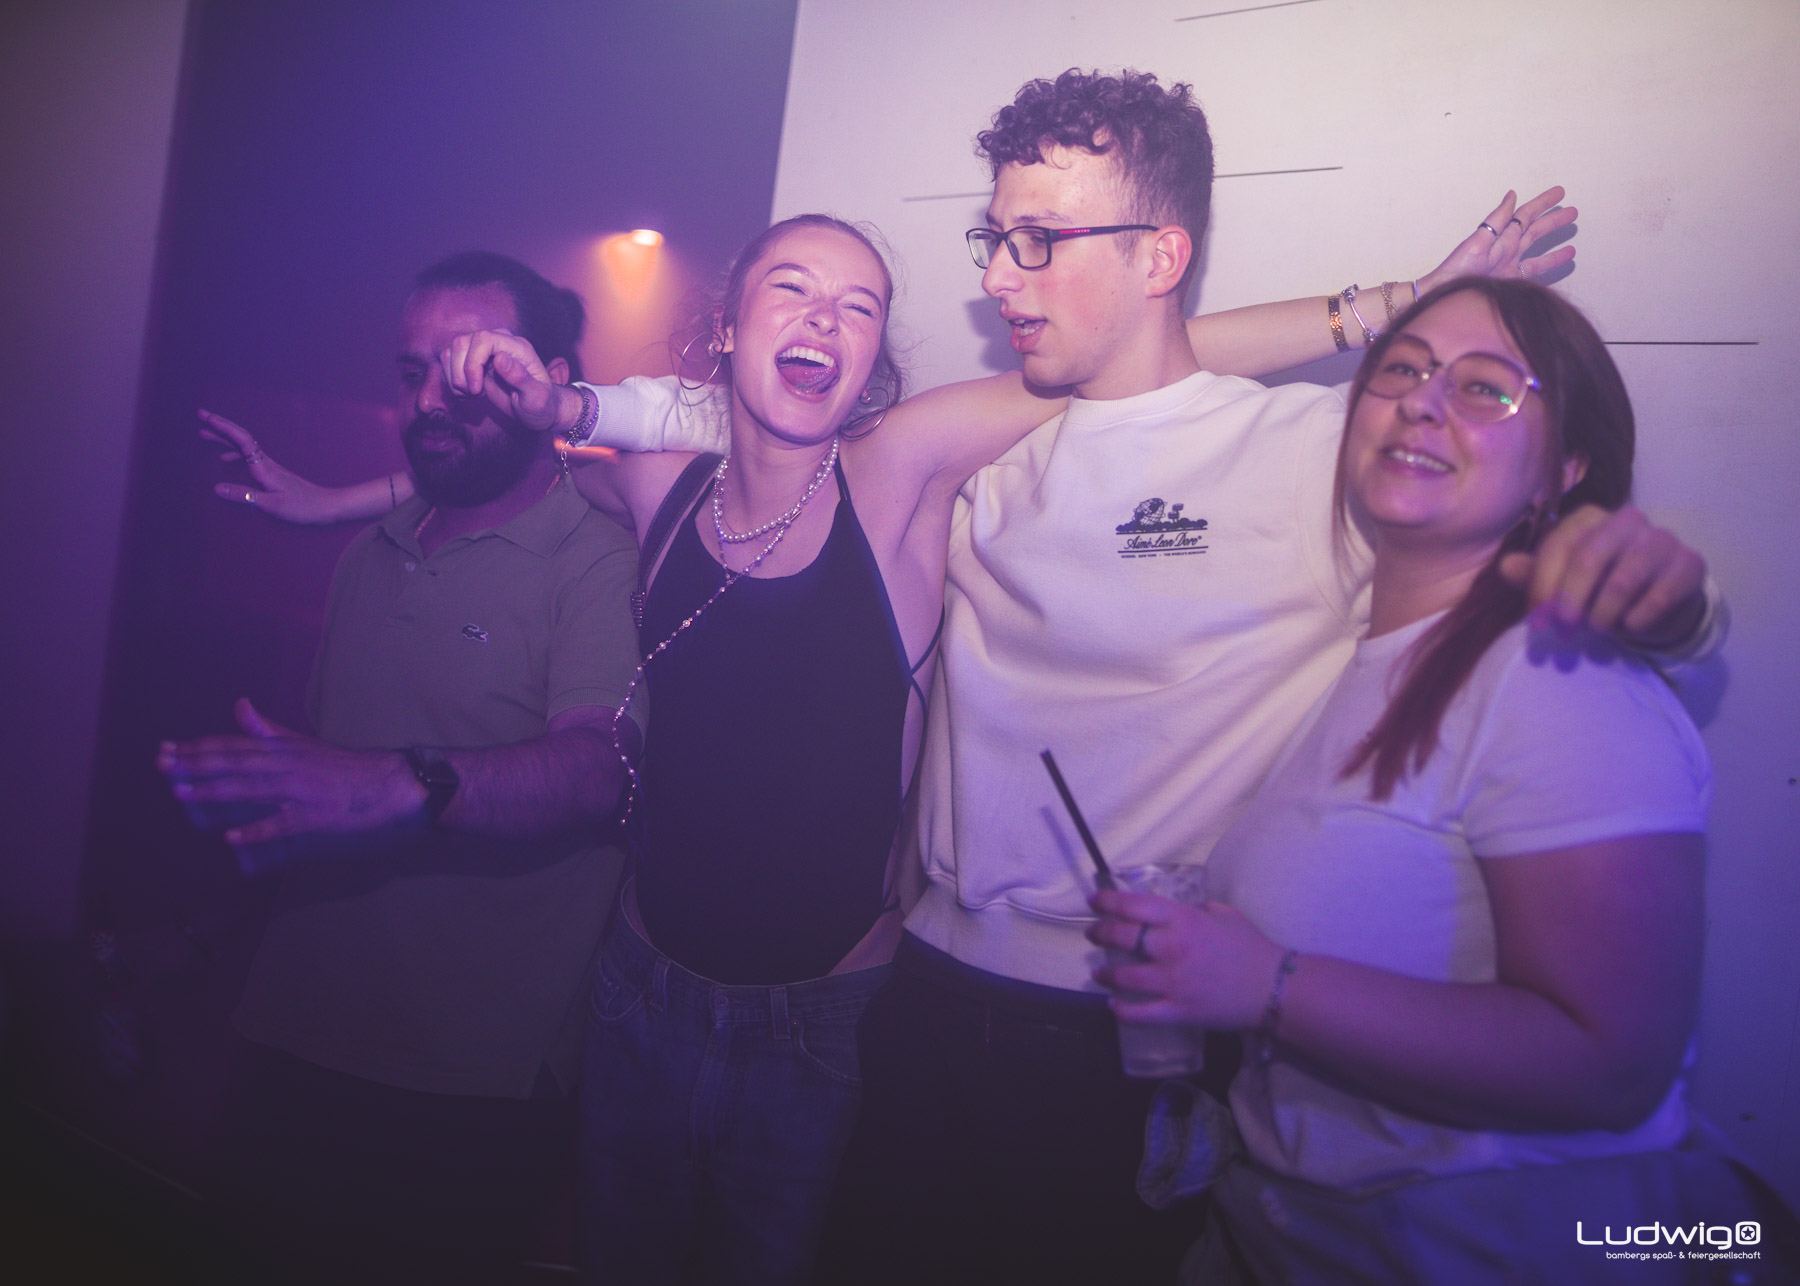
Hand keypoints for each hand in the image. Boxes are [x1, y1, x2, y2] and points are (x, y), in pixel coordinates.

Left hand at [158, 698, 425, 845]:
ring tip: (181, 793)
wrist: (394, 784)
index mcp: (284, 750)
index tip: (167, 749)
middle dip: (195, 764)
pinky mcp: (316, 817)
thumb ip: (269, 730)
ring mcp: (301, 792)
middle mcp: (287, 766)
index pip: (234, 745)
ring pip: (250, 789)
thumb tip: (240, 706)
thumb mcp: (305, 743)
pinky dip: (256, 830)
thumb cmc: (348, 768)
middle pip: (234, 763)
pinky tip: (232, 838)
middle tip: (162, 764)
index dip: (199, 747)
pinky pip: (281, 825)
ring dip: (214, 790)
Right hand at [200, 409, 349, 523]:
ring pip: (243, 446)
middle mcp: (266, 463)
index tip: (206, 417)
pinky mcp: (273, 473)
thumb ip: (244, 496)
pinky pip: (248, 457)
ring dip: (224, 438)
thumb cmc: (303, 507)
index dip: (223, 428)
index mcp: (264, 468)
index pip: (241, 441)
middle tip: (201, 415)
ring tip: (205, 434)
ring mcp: (270, 467)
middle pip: (240, 438)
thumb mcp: (271, 505)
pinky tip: (225, 459)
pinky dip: (234, 453)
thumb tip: (216, 487)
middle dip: (220, 426)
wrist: (328, 507)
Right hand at [438, 329, 575, 432]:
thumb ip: (521, 378)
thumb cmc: (541, 405)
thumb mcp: (537, 398)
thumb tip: (500, 358)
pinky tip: (468, 394)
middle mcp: (499, 343)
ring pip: (451, 351)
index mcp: (517, 347)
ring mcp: (485, 350)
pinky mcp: (474, 361)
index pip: (483, 338)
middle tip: (474, 395)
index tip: (477, 390)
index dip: (472, 363)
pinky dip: (452, 381)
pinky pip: (449, 362)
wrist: (537, 411)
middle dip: (461, 373)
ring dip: (455, 378)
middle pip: (462, 343)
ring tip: (473, 395)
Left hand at [1086, 888, 1284, 1030]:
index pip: (1133, 905)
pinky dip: (1121, 1011)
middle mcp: (1171, 948)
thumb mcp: (1223, 913)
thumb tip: (1171, 912)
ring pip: (1123, 977)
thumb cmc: (1250, 947)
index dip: (1107, 901)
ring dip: (1105, 974)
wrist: (1274, 988)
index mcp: (1183, 920)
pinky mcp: (1177, 1011)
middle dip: (1100, 933)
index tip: (1094, 901)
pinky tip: (1113, 1005)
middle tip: (1094, 933)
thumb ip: (1193, 909)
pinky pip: (1140, 1014)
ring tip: (1099, 974)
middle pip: (1121, 937)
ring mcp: (1172, 982)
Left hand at [1416, 187, 1577, 294]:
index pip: (1525, 214)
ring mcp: (1510, 263)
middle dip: (1553, 218)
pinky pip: (1536, 268)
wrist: (1449, 294)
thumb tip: (1512, 195)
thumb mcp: (1477, 242)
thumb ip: (1496, 221)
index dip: (1542, 203)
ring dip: (1555, 236)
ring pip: (1538, 245)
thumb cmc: (1458, 270)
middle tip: (1574, 210)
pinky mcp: (1512, 280)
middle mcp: (1507, 247)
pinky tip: (1567, 255)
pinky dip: (1552, 261)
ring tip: (1573, 227)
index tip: (1559, 192)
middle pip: (1534, 228)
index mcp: (1500, 236)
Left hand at [1500, 504, 1707, 647]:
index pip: (1559, 546)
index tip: (1538, 623)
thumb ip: (1536, 575)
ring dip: (1604, 613)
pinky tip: (1631, 626)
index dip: (1543, 586)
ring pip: (1623, 579)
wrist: (1658, 602)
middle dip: (1570, 600)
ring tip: (1598, 630)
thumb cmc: (1601, 587)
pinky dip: (1639, 617)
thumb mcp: (1564, 582)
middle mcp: (1628, 519)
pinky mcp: (1689, 563)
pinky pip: (1661, 594)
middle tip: (1564, 631)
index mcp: (1591, 518)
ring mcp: (1662, 539)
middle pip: (1588, 559)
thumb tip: (1506, 567)